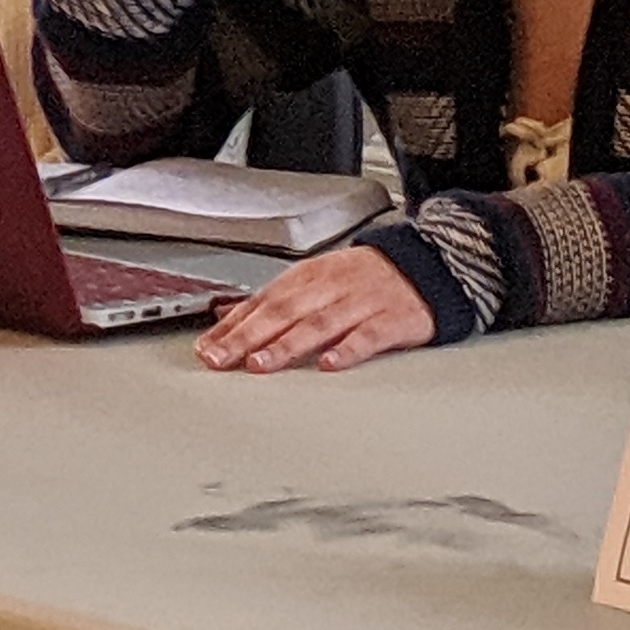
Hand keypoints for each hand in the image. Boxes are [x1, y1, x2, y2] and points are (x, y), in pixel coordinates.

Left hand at [196, 246, 435, 372]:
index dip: (232, 326)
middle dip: (247, 337)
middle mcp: (329, 288)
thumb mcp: (313, 280)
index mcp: (306, 278)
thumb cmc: (362, 279)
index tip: (207, 348)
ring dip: (287, 345)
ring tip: (261, 364)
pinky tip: (328, 364)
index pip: (261, 302)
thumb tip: (225, 314)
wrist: (423, 265)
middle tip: (221, 359)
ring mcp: (360, 303)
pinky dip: (347, 350)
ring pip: (318, 324)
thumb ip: (270, 300)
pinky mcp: (391, 320)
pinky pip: (367, 336)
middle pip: (282, 312)